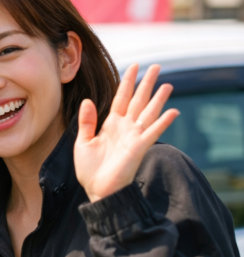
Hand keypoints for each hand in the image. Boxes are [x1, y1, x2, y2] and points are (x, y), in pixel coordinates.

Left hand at [75, 63, 178, 201]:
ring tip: (168, 84)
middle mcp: (125, 127)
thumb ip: (87, 122)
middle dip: (147, 83)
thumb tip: (88, 101)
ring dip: (158, 99)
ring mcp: (134, 136)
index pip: (121, 98)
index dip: (127, 82)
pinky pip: (153, 132)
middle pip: (138, 100)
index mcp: (110, 124)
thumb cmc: (90, 169)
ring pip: (148, 112)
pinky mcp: (139, 147)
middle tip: (157, 66)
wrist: (97, 190)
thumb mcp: (83, 142)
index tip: (134, 66)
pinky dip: (163, 122)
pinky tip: (174, 111)